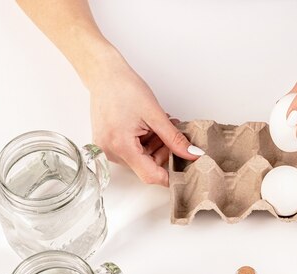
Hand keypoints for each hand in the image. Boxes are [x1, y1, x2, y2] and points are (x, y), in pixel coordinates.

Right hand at [88, 54, 203, 185]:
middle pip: (147, 167)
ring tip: (161, 127)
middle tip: (173, 135)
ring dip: (156, 146)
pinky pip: (131, 152)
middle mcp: (111, 152)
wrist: (104, 75)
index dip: (170, 175)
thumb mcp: (155, 115)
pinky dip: (145, 143)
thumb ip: (175, 139)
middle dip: (164, 153)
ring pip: (141, 159)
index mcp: (121, 146)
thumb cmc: (124, 88)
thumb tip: (192, 155)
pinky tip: (149, 128)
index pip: (150, 175)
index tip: (185, 170)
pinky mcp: (107, 145)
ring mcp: (107, 150)